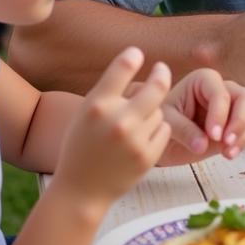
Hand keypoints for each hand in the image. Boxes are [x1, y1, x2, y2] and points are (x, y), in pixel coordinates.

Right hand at [53, 47, 170, 209]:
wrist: (80, 191)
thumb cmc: (82, 146)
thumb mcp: (85, 114)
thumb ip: (108, 92)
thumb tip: (135, 58)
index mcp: (97, 105)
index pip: (122, 68)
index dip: (133, 56)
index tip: (138, 53)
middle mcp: (117, 120)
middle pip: (157, 86)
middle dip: (162, 74)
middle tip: (162, 69)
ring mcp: (135, 139)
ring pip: (159, 110)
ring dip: (152, 113)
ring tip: (132, 127)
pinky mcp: (148, 156)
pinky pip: (164, 129)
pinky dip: (156, 131)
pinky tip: (140, 141)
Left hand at [159, 69, 244, 165]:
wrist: (159, 135)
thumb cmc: (161, 120)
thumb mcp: (166, 122)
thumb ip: (184, 130)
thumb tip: (202, 145)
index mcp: (203, 80)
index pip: (220, 93)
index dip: (220, 114)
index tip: (213, 135)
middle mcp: (221, 90)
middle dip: (239, 121)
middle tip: (227, 141)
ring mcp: (230, 107)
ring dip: (242, 134)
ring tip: (227, 152)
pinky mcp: (234, 125)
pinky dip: (242, 143)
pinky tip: (229, 154)